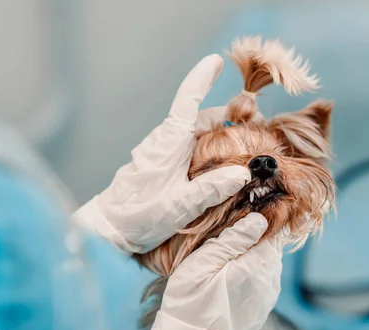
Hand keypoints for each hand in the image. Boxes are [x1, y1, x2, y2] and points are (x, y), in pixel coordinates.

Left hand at [73, 55, 250, 253]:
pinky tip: (224, 165)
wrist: (109, 229)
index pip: (187, 100)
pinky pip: (190, 147)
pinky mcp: (163, 164)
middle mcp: (166, 140)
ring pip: (197, 133)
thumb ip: (211, 189)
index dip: (202, 78)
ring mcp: (163, 151)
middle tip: (258, 128)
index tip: (216, 61)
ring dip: (221, 134)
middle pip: (202, 118)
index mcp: (169, 141)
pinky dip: (210, 148)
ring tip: (247, 147)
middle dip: (229, 117)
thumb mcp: (180, 205)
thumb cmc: (139, 215)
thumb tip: (242, 172)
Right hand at [130, 213, 281, 329]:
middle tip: (225, 247)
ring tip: (226, 265)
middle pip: (270, 248)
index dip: (254, 226)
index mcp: (258, 265)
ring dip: (253, 260)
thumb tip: (260, 220)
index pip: (271, 232)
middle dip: (253, 243)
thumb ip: (234, 238)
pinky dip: (252, 277)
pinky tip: (231, 281)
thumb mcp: (204, 261)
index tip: (235, 229)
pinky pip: (264, 282)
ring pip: (268, 265)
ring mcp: (269, 296)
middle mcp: (270, 280)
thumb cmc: (191, 300)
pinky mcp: (264, 308)